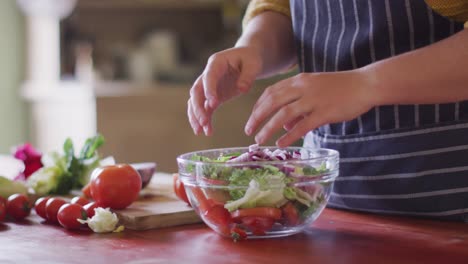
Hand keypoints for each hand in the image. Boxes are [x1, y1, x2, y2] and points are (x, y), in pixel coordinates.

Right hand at [188, 47, 261, 135]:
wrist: (246, 59)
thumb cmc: (250, 59)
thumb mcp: (253, 64)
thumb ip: (248, 76)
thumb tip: (241, 89)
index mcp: (216, 63)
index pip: (208, 76)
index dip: (209, 89)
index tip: (213, 103)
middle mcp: (207, 74)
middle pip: (196, 91)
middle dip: (198, 107)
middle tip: (203, 121)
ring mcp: (208, 86)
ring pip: (195, 101)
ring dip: (196, 116)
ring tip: (200, 131)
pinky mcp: (212, 96)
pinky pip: (204, 109)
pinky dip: (204, 120)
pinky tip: (207, 132)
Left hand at [244, 70, 374, 146]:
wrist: (365, 84)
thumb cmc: (341, 88)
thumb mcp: (315, 91)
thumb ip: (299, 106)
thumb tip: (286, 127)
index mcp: (299, 80)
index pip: (271, 92)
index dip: (258, 106)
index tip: (251, 118)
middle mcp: (303, 88)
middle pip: (272, 102)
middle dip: (257, 117)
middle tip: (248, 130)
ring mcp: (313, 99)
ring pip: (283, 115)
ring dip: (268, 128)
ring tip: (259, 140)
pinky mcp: (324, 112)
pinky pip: (302, 126)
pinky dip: (289, 135)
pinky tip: (280, 143)